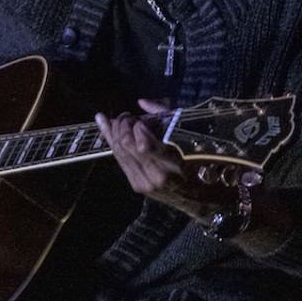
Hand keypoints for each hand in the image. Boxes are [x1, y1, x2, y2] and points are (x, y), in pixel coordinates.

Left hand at [96, 98, 222, 219]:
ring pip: (118, 151)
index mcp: (172, 164)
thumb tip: (141, 102)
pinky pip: (119, 159)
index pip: (142, 144)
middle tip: (127, 116)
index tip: (140, 118)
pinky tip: (103, 123)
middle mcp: (155, 176)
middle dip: (122, 125)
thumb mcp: (186, 135)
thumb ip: (164, 115)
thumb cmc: (198, 163)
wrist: (198, 198)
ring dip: (114, 131)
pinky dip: (111, 140)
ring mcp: (143, 183)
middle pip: (126, 145)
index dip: (136, 126)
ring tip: (119, 119)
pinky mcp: (136, 185)